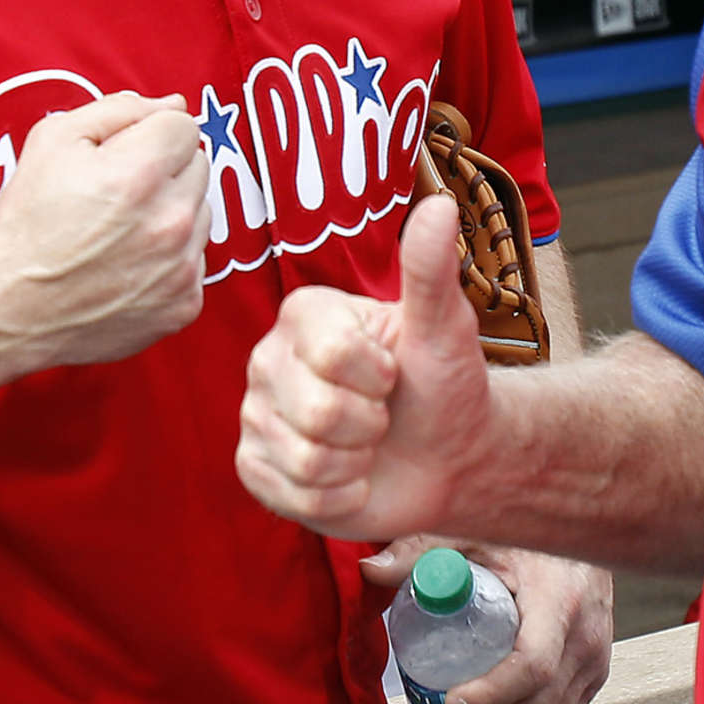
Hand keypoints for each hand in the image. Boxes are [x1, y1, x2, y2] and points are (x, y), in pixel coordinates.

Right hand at [0, 92, 209, 375]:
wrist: (10, 308)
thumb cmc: (27, 222)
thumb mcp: (53, 141)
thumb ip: (119, 109)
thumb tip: (173, 104)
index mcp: (140, 174)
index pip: (185, 126)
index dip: (149, 134)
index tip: (122, 156)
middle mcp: (170, 221)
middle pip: (198, 167)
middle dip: (163, 171)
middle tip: (115, 195)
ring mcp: (182, 267)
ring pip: (201, 213)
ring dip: (170, 213)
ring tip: (119, 231)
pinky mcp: (185, 303)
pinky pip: (195, 259)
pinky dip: (170, 258)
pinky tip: (128, 265)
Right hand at [237, 194, 494, 546]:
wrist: (447, 458)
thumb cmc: (443, 386)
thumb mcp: (446, 329)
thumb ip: (431, 271)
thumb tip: (440, 207)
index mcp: (306, 314)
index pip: (331, 353)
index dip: (377, 375)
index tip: (392, 372)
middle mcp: (268, 358)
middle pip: (315, 411)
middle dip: (369, 424)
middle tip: (381, 414)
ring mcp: (256, 415)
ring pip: (305, 459)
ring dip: (355, 464)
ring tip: (366, 444)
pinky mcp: (256, 468)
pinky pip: (292, 496)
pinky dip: (339, 497)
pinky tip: (350, 477)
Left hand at [367, 539, 611, 703]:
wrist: (584, 539)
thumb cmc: (533, 536)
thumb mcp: (476, 534)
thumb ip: (423, 551)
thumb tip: (370, 571)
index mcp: (561, 600)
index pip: (534, 666)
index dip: (490, 695)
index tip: (448, 700)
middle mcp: (585, 640)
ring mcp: (592, 666)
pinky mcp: (589, 682)